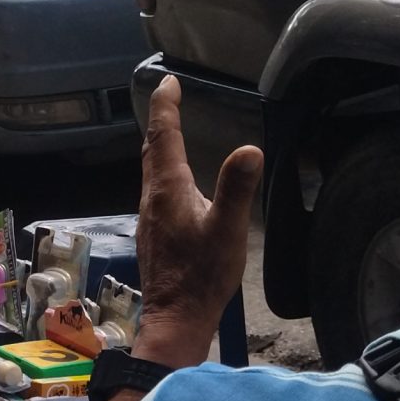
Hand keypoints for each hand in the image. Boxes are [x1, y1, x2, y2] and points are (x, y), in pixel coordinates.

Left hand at [131, 76, 262, 368]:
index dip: (166, 106)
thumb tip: (249, 148)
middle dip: (161, 121)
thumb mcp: (228, 230)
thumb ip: (236, 188)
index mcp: (168, 189)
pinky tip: (175, 184)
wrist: (176, 318)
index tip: (169, 82)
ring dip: (159, 147)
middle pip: (152, 150)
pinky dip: (163, 171)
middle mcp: (152, 198)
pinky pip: (156, 190)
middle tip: (170, 98)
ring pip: (151, 171)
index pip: (163, 136)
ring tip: (171, 133)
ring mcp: (150, 217)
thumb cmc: (202, 276)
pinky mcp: (154, 234)